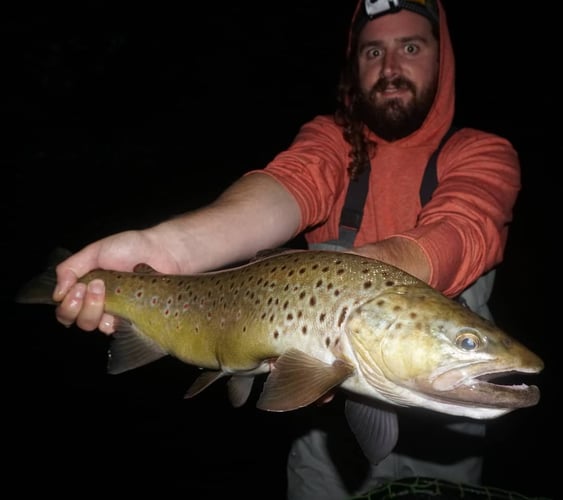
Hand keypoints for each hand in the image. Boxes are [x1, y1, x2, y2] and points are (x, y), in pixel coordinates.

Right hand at [53, 229, 179, 333]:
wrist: (163, 252)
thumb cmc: (131, 248)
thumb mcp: (95, 251)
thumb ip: (70, 268)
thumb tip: (57, 294)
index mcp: (86, 287)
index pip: (65, 307)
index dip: (66, 303)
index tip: (78, 287)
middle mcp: (98, 302)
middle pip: (75, 320)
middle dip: (79, 306)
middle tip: (96, 286)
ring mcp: (116, 312)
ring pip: (93, 325)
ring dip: (94, 310)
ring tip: (109, 290)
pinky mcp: (133, 319)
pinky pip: (116, 329)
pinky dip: (114, 319)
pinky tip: (124, 305)